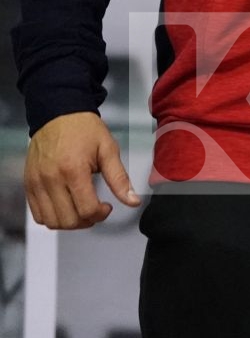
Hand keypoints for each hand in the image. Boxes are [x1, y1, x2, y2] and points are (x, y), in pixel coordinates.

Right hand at [23, 111, 140, 229]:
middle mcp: (51, 180)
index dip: (101, 214)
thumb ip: (120, 179)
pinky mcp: (28, 185)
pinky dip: (52, 217)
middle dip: (87, 221)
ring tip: (81, 209)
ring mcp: (36, 184)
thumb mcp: (108, 149)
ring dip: (69, 222)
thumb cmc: (85, 130)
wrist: (58, 114)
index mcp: (73, 171)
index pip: (86, 210)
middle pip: (68, 220)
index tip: (107, 206)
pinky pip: (37, 214)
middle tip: (96, 210)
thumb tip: (133, 201)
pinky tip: (65, 206)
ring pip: (51, 221)